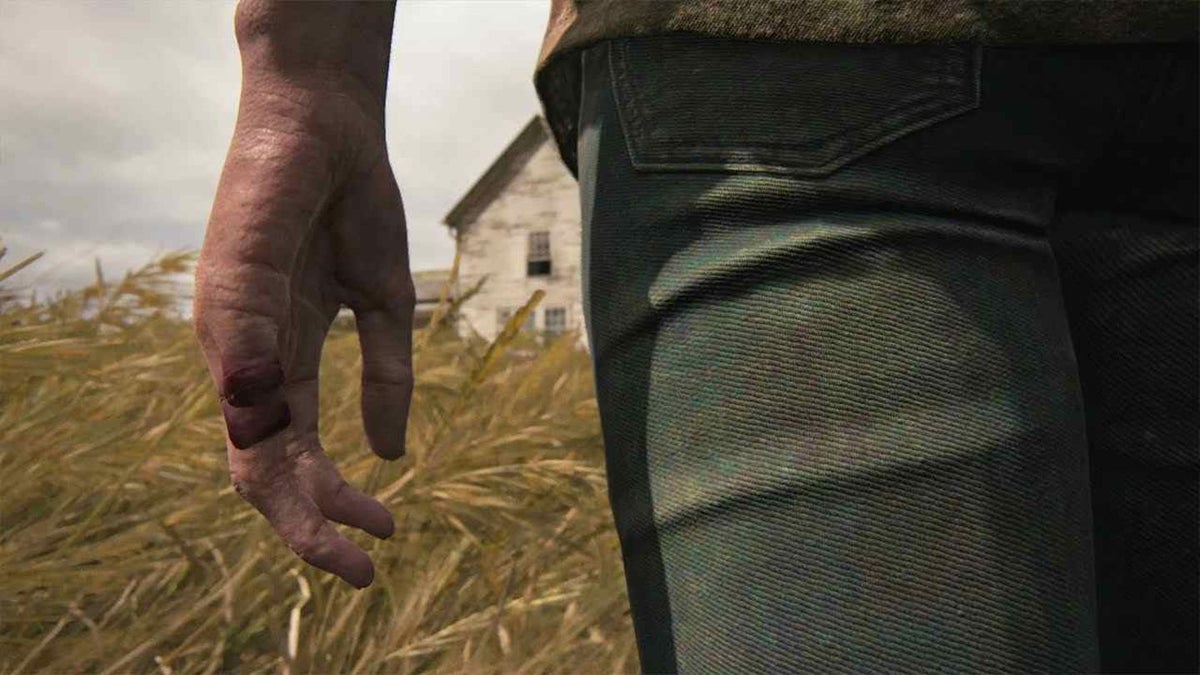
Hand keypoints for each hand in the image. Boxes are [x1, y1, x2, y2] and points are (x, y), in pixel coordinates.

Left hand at [193, 11, 409, 588]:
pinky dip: (270, 430)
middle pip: (265, 466)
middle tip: (357, 570)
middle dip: (309, 526)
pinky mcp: (229, 294)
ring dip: (296, 500)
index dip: (332, 503)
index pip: (295, 452)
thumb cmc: (352, 204)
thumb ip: (385, 376)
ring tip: (346, 539)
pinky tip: (305, 466)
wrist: (328, 122)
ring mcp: (232, 331)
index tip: (383, 535)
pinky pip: (246, 377)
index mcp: (283, 360)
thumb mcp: (382, 306)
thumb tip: (390, 454)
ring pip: (249, 442)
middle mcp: (246, 357)